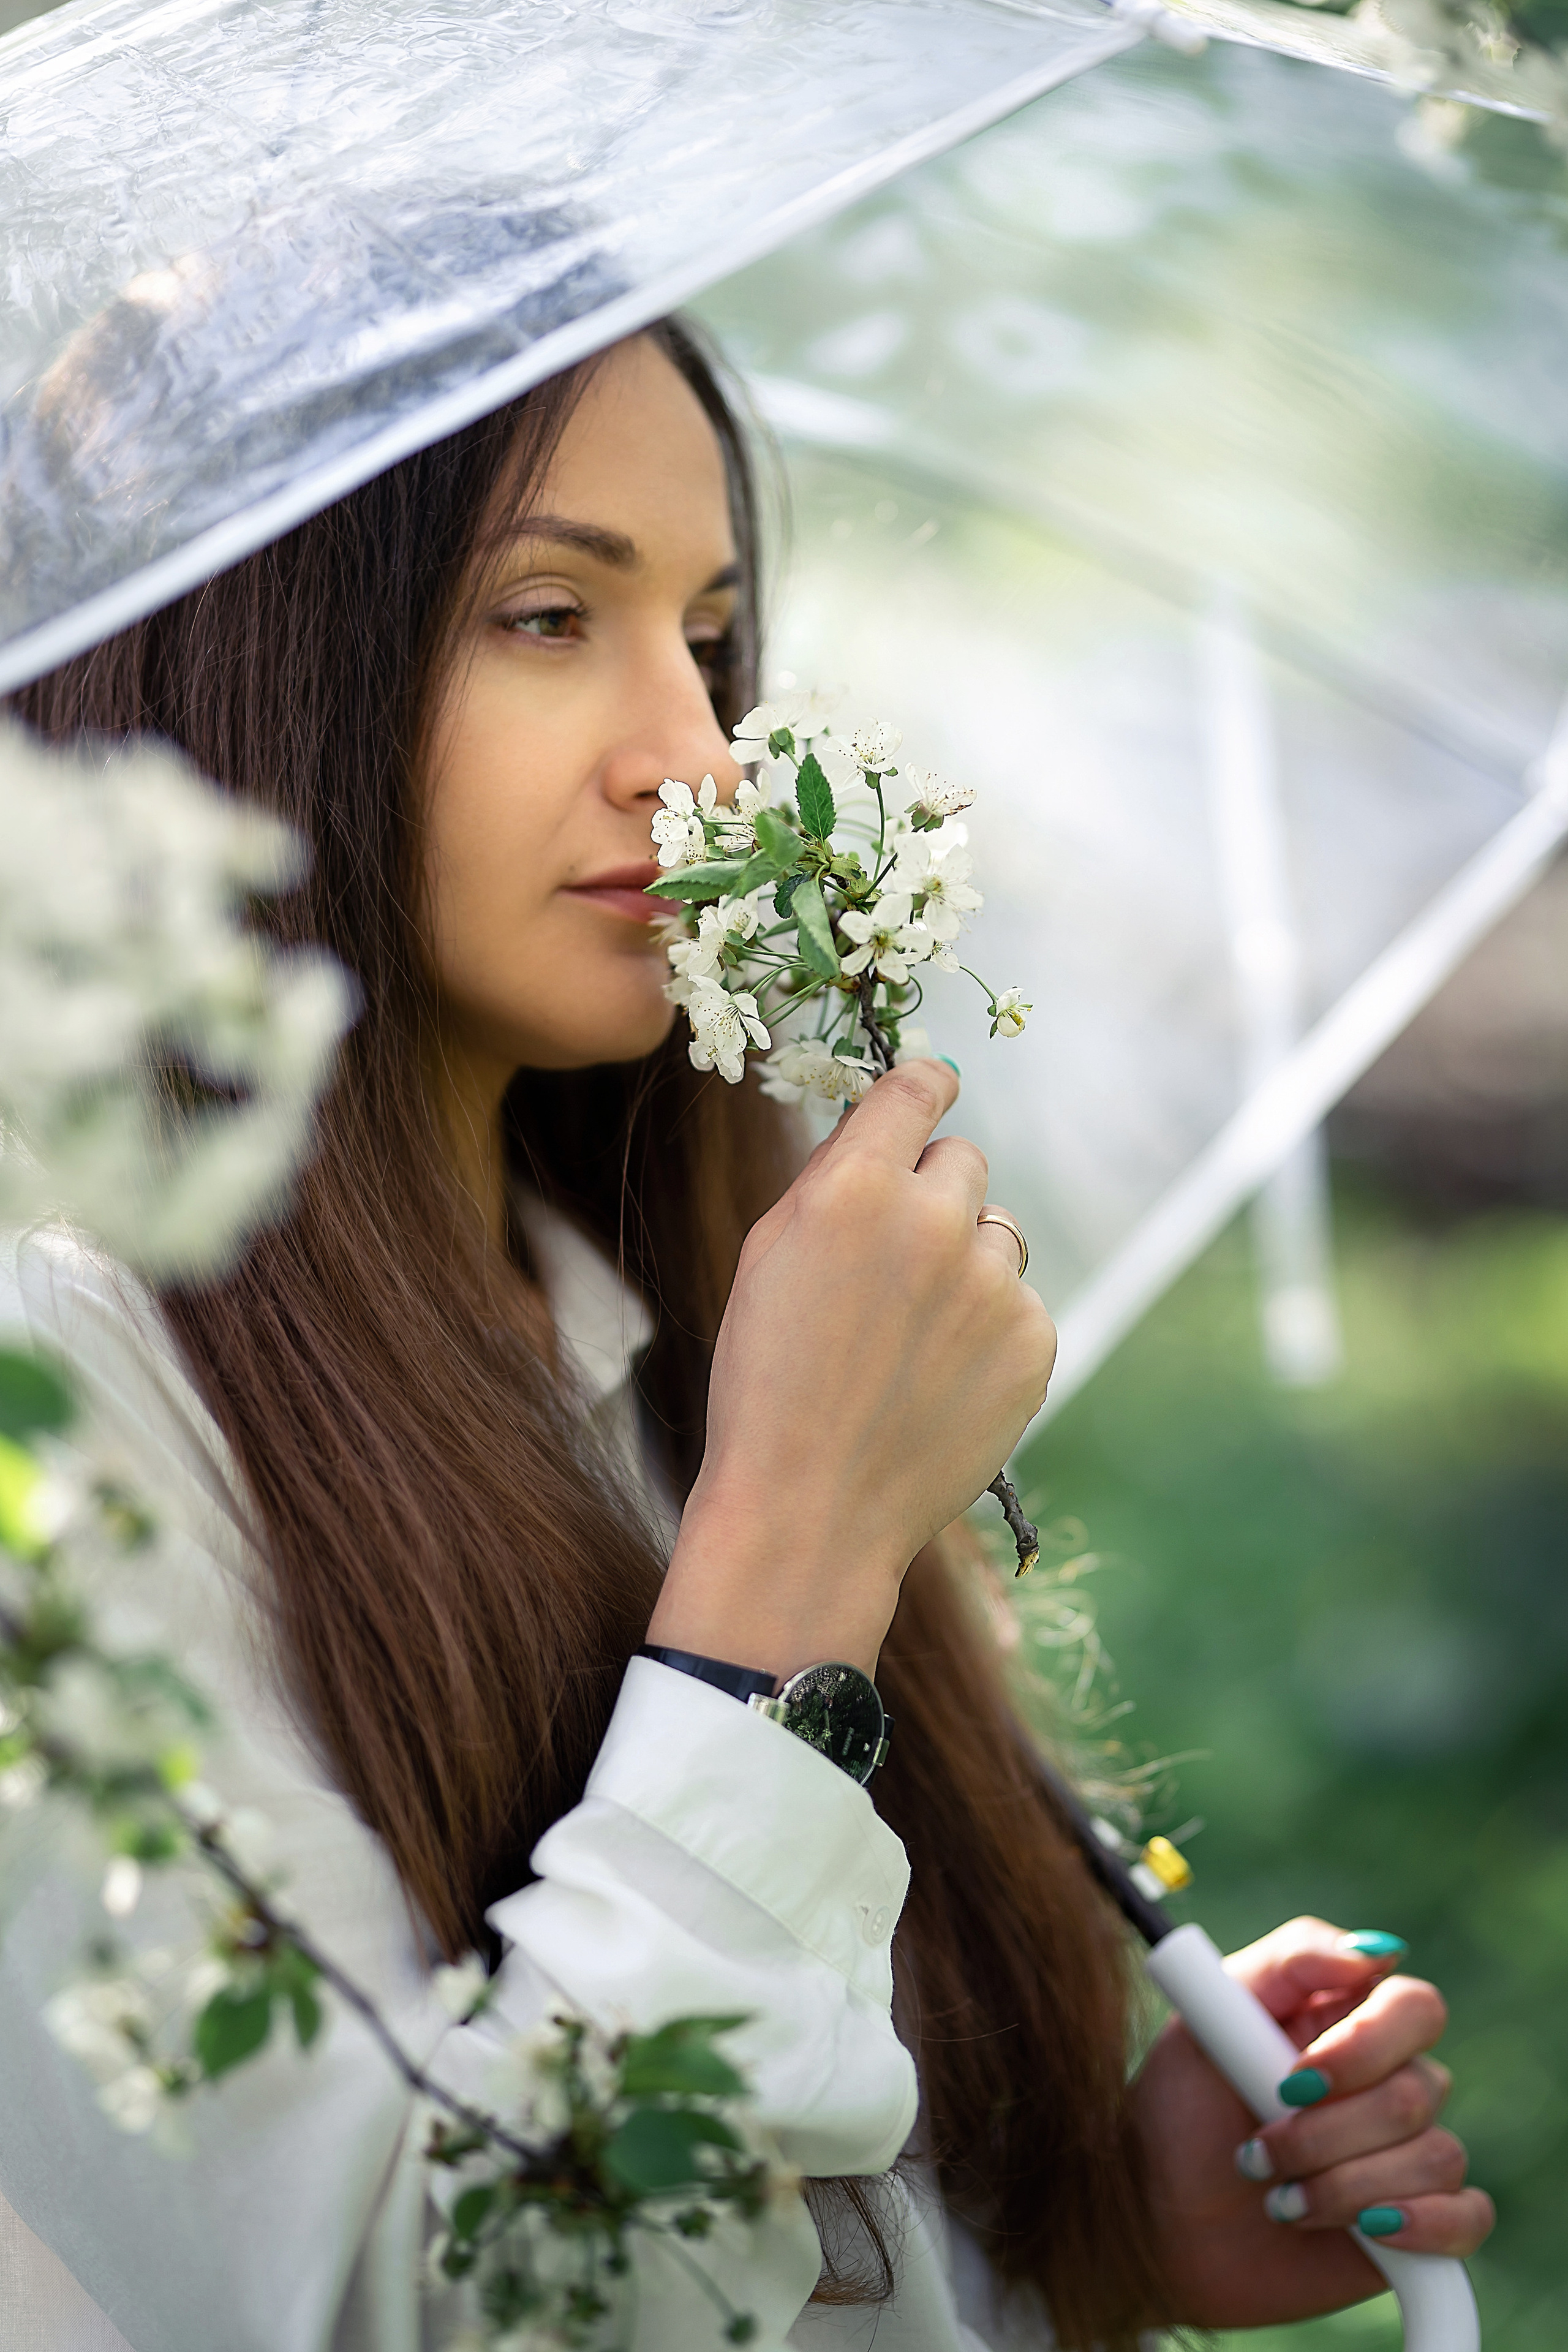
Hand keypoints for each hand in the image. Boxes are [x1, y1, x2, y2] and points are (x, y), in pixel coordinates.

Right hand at [648, 1060, 1055, 1678]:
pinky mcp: (1035, 1343)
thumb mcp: (768, 1256)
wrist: (811, 1510)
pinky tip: (939, 1379)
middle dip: (932, 1195)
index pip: (919, 1086)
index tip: (930, 1093)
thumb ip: (831, 1177)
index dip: (924, 1087)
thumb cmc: (768, 1382)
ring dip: (965, 1263)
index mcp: (856, 1188)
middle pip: (963, 1160)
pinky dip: (989, 1330)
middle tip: (890, 1266)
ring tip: (909, 1338)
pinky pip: (1021, 1303)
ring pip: (998, 1232)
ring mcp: (995, 1285)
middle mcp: (935, 1222)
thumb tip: (885, 1121)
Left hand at [1130, 1916, 1493, 2329]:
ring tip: (1279, 2198)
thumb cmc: (1178, 2113)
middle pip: (1421, 2090)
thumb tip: (1375, 1952)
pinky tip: (1365, 2230)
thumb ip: (1286, 1965)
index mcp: (1347, 2022)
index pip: (1414, 2007)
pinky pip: (1468, 2218)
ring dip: (1343, 2186)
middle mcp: (1389, 2082)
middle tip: (1258, 2150)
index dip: (1367, 2045)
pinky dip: (1423, 2226)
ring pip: (1437, 2156)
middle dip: (1329, 2131)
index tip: (1293, 2080)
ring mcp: (1408, 2155)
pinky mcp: (1421, 2227)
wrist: (1160, 2225)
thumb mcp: (1206, 2020)